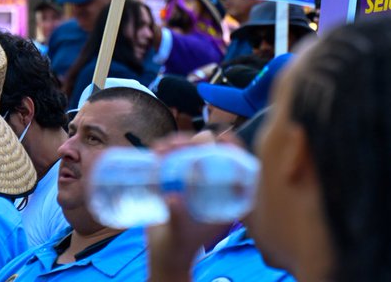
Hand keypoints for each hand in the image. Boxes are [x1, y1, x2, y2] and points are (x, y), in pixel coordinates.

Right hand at [145, 134, 233, 281]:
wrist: (164, 255)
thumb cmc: (178, 247)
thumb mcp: (179, 232)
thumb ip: (178, 216)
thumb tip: (172, 197)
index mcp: (226, 198)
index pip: (234, 165)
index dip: (231, 147)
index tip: (218, 137)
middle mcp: (214, 187)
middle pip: (210, 154)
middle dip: (194, 142)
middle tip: (174, 144)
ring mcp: (196, 183)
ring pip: (192, 153)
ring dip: (178, 144)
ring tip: (161, 148)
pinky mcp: (180, 181)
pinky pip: (177, 160)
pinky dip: (167, 152)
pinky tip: (156, 150)